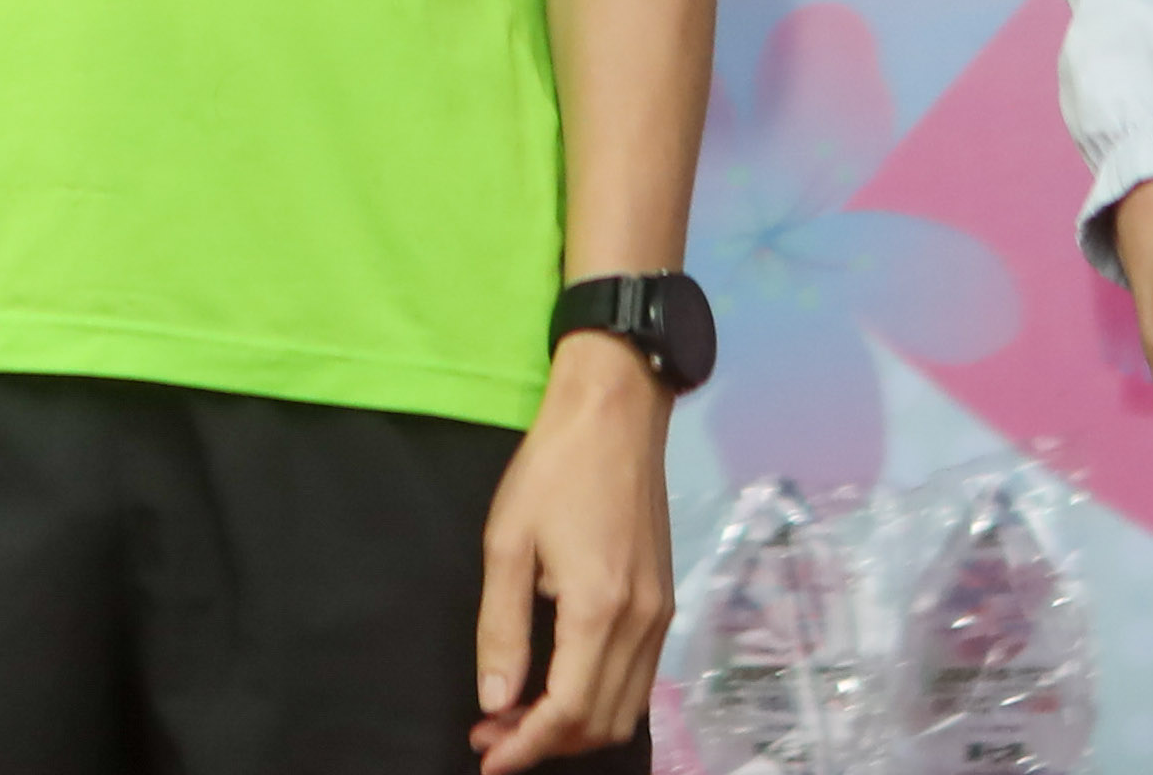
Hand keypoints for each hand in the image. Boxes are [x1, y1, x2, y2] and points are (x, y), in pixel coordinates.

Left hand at [471, 334, 676, 765]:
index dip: (526, 746)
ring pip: (627, 708)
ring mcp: (660, 613)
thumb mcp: (507, 542)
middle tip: (494, 732)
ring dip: (575, 726)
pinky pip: (639, 678)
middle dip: (547, 742)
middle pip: (602, 722)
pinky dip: (601, 698)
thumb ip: (502, 628)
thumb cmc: (554, 467)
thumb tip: (496, 700)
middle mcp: (641, 622)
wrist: (616, 412)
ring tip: (520, 714)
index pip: (567, 711)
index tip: (488, 757)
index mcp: (599, 609)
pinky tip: (560, 683)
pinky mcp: (664, 600)